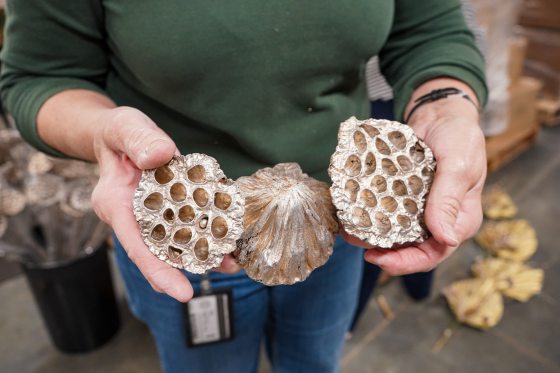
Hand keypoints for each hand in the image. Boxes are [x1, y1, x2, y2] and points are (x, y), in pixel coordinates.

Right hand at [91, 107, 238, 301]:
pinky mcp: (168, 211)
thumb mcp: (125, 127)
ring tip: (234, 261)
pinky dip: (206, 231)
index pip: (136, 245)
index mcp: (115, 205)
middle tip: (226, 269)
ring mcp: (151, 218)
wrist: (118, 137)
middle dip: (190, 268)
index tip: (181, 293)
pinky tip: (229, 236)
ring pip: (176, 244)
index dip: (158, 271)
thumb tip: (161, 156)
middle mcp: (133, 219)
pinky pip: (186, 226)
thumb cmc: (118, 133)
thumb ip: (139, 140)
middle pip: (160, 253)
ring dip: (204, 253)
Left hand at [344, 81, 485, 274]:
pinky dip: (369, 211)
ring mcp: (419, 208)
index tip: (379, 259)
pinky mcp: (403, 195)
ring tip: (347, 228)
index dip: (407, 262)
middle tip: (355, 241)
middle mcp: (438, 219)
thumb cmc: (459, 135)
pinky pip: (385, 209)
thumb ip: (449, 200)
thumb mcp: (459, 166)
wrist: (440, 111)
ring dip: (371, 232)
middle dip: (382, 250)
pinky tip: (350, 209)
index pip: (435, 253)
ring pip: (394, 231)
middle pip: (410, 247)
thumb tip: (446, 239)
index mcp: (459, 220)